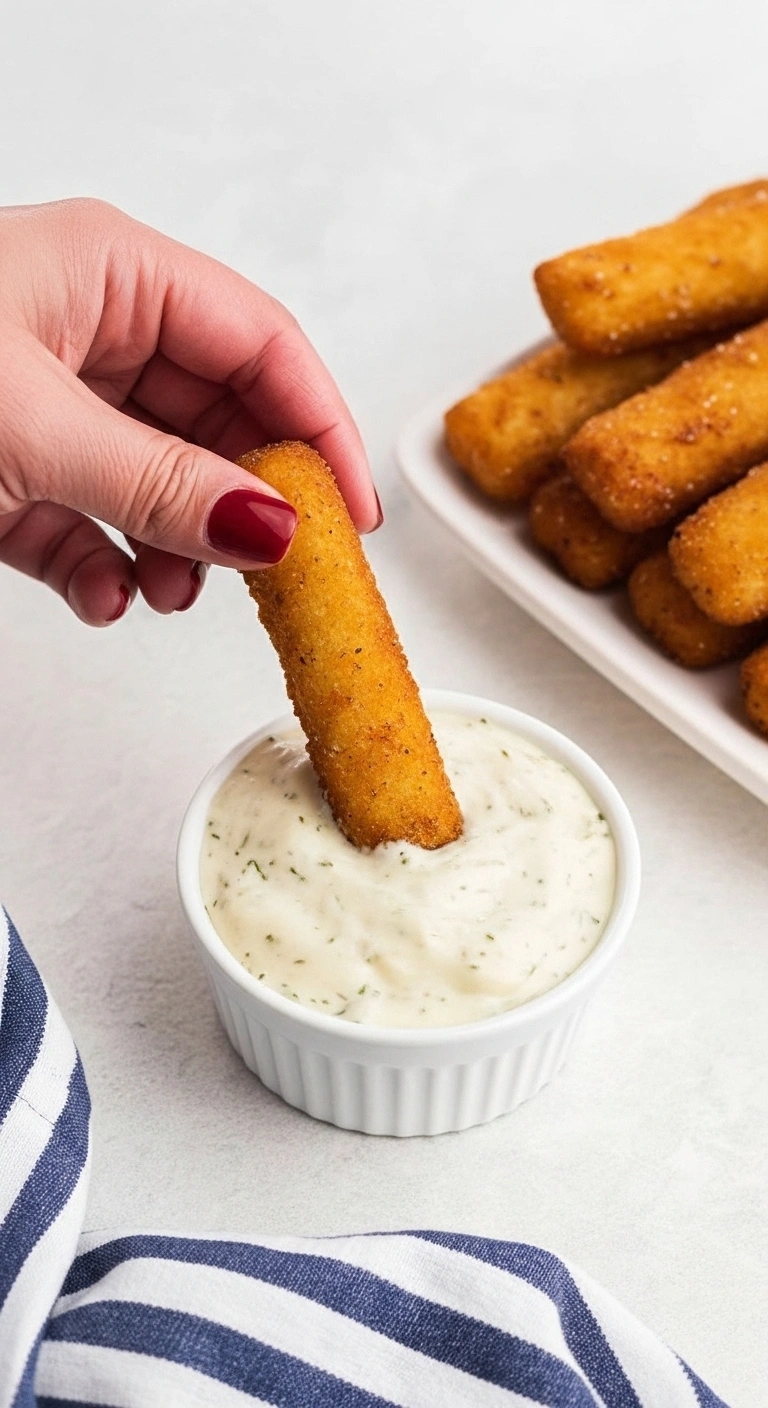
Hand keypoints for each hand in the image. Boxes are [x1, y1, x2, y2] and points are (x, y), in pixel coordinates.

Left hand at [0, 199, 378, 624]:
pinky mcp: (10, 466)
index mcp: (109, 272)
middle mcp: (87, 328)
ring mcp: (47, 399)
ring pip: (156, 479)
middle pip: (217, 420)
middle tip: (275, 571)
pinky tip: (102, 593)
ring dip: (172, 549)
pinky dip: (100, 567)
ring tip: (167, 592)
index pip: (261, 343)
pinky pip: (85, 522)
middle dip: (242, 504)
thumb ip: (157, 483)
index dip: (321, 429)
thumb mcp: (30, 429)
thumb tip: (271, 525)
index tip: (353, 514)